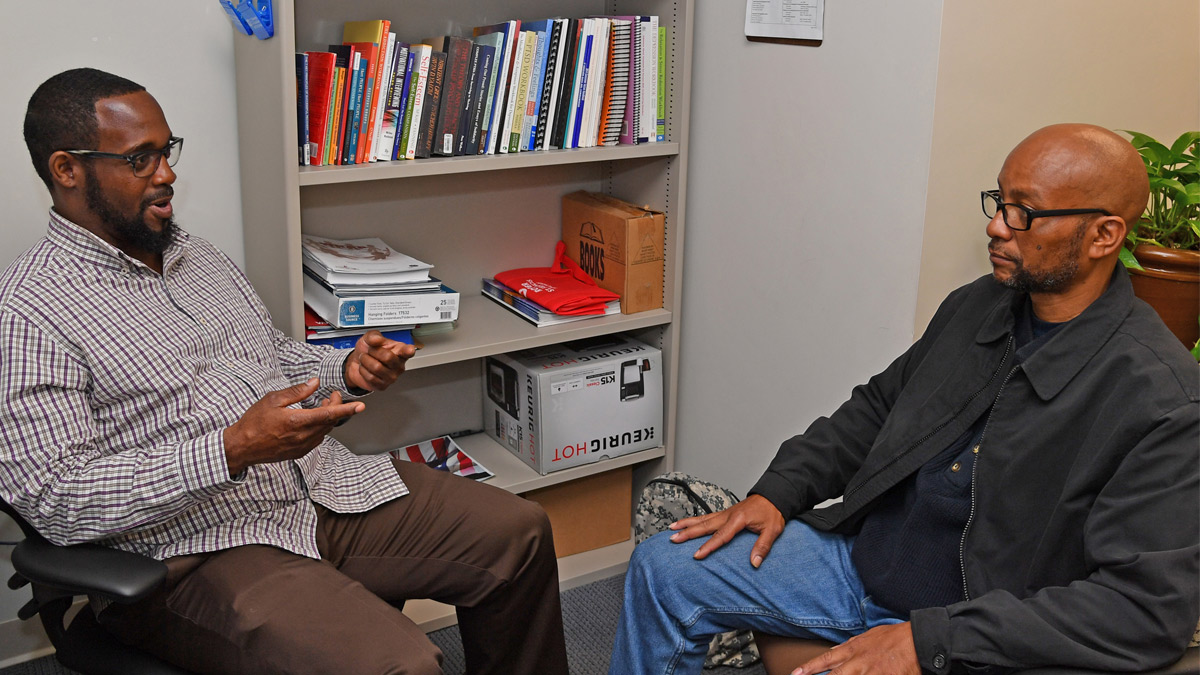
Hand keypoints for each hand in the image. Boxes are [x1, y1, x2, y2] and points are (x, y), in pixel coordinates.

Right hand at [223, 378, 363, 475]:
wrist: (242, 446)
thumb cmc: (254, 422)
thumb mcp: (273, 400)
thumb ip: (297, 392)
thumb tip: (315, 383)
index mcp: (298, 422)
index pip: (329, 414)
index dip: (347, 409)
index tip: (360, 406)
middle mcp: (303, 437)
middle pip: (330, 422)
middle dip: (335, 407)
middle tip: (331, 396)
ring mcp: (302, 447)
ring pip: (325, 431)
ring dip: (327, 418)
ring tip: (320, 405)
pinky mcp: (299, 453)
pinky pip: (317, 439)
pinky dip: (319, 428)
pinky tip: (311, 420)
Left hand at [344, 330, 415, 391]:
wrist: (356, 362)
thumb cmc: (367, 350)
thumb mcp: (369, 338)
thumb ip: (373, 336)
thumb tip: (378, 339)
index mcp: (399, 351)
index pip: (407, 351)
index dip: (408, 350)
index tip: (409, 350)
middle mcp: (399, 365)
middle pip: (388, 357)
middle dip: (373, 352)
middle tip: (370, 351)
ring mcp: (392, 377)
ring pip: (377, 367)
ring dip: (366, 361)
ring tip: (366, 359)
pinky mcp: (383, 386)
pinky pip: (371, 377)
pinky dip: (363, 371)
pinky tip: (366, 369)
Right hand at [668, 494, 784, 567]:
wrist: (773, 496)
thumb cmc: (772, 513)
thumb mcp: (773, 530)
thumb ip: (762, 547)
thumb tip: (754, 563)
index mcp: (739, 520)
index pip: (721, 536)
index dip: (708, 546)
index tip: (697, 555)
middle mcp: (728, 515)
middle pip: (704, 525)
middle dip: (688, 532)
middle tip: (673, 539)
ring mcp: (725, 513)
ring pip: (702, 519)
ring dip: (687, 523)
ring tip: (671, 528)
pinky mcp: (725, 513)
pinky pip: (706, 517)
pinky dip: (694, 520)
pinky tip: (686, 523)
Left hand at [793, 623, 918, 674]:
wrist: (917, 641)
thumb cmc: (895, 638)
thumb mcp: (868, 637)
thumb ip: (851, 645)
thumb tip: (836, 650)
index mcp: (853, 650)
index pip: (825, 660)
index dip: (809, 668)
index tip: (796, 673)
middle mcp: (858, 663)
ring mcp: (871, 674)